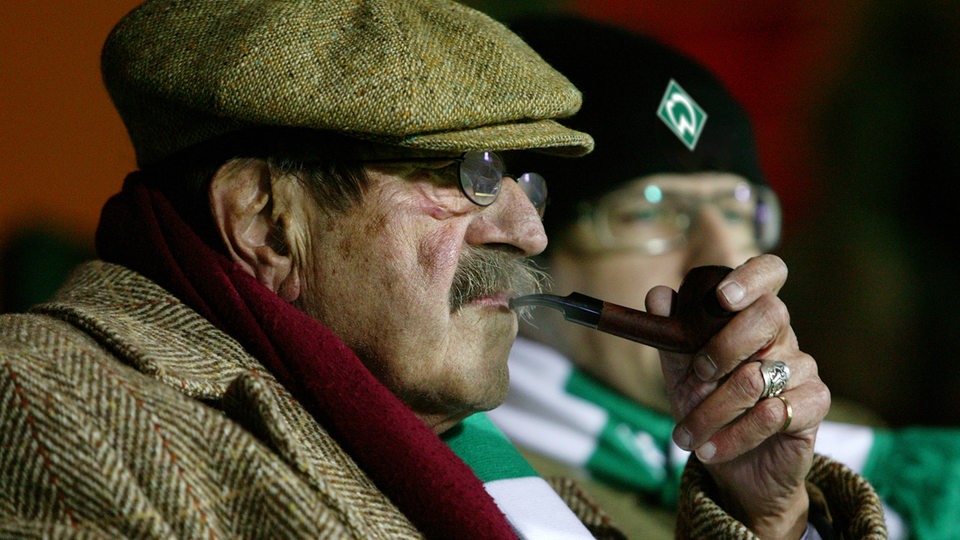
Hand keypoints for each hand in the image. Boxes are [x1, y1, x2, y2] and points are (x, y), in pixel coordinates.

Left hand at [647, 254, 828, 539]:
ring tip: (689, 435)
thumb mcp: (680, 373)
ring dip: (713, 411)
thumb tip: (658, 296)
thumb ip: (670, 336)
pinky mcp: (814, 404)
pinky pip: (774, 412)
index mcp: (751, 316)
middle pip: (770, 314)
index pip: (769, 272)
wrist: (732, 467)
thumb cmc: (707, 409)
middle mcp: (782, 335)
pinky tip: (713, 448)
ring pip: (758, 376)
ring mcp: (803, 368)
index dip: (751, 278)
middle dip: (724, 347)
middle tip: (698, 376)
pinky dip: (735, 434)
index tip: (722, 298)